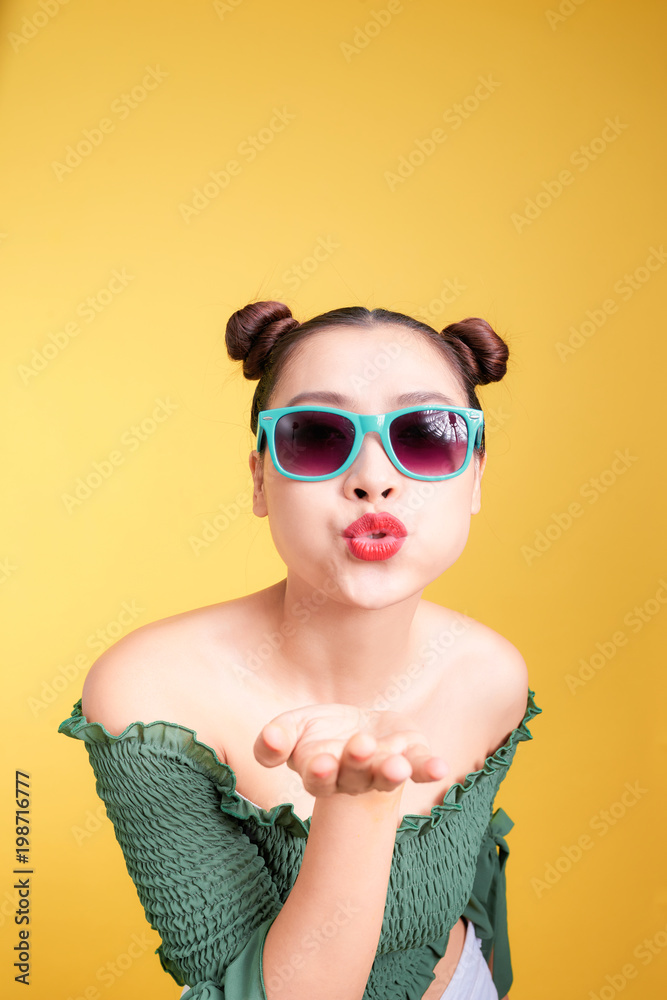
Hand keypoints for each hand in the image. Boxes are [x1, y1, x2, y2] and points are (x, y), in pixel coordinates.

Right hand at [253, 703, 448, 798]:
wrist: (360, 727)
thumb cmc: (320, 732)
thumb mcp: (293, 726)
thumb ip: (276, 737)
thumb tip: (270, 739)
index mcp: (321, 774)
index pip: (317, 778)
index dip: (319, 771)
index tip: (320, 761)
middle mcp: (353, 780)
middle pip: (353, 778)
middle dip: (357, 763)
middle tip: (359, 746)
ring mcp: (382, 769)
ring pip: (386, 777)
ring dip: (391, 772)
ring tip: (396, 765)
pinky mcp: (409, 756)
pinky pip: (420, 766)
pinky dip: (429, 768)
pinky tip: (440, 770)